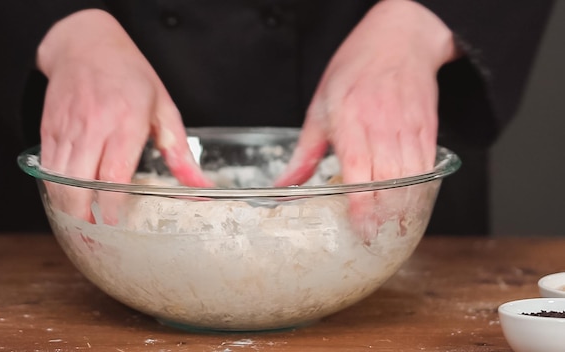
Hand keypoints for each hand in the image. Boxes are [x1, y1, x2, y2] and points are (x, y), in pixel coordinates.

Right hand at [37, 9, 210, 222]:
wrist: (86, 44)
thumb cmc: (131, 75)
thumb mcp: (163, 108)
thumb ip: (180, 153)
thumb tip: (202, 188)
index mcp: (126, 121)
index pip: (114, 175)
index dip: (112, 207)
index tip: (117, 226)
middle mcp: (94, 125)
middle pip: (78, 184)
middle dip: (84, 215)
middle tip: (96, 232)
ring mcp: (68, 127)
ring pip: (58, 179)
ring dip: (67, 207)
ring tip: (82, 222)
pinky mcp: (49, 128)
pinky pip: (46, 167)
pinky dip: (53, 188)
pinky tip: (67, 199)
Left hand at [275, 0, 457, 238]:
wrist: (399, 39)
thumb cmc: (354, 71)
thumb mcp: (319, 107)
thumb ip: (304, 153)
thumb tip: (284, 186)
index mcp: (350, 117)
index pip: (359, 167)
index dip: (362, 202)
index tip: (360, 228)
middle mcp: (382, 124)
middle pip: (390, 180)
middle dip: (384, 215)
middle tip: (374, 240)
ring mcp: (408, 127)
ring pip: (412, 178)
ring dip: (404, 208)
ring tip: (393, 231)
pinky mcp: (427, 130)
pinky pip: (427, 167)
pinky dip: (421, 190)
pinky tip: (410, 206)